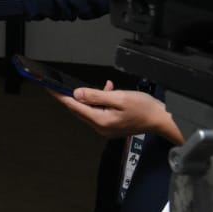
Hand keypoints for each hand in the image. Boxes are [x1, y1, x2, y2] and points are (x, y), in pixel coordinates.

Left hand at [50, 81, 183, 143]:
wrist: (162, 120)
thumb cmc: (144, 108)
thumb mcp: (119, 98)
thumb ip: (96, 96)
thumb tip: (76, 94)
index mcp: (100, 121)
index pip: (74, 106)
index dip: (60, 95)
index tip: (49, 87)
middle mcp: (101, 127)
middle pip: (79, 109)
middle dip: (74, 95)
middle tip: (64, 83)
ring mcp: (106, 128)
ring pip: (90, 109)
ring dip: (93, 96)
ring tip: (106, 87)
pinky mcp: (112, 126)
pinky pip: (100, 111)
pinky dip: (102, 100)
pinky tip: (110, 90)